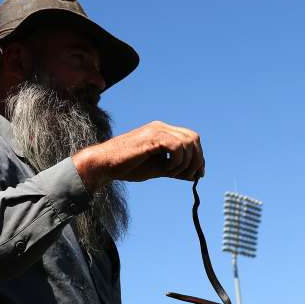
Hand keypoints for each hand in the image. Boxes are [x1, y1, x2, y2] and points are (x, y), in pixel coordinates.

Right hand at [72, 121, 204, 192]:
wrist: (105, 165)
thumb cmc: (128, 167)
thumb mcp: (158, 169)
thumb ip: (176, 169)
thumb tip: (195, 175)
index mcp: (163, 132)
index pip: (191, 139)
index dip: (198, 157)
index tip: (197, 175)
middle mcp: (161, 127)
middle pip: (194, 138)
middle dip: (196, 160)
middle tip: (188, 176)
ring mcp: (156, 130)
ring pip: (188, 142)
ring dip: (186, 162)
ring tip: (172, 173)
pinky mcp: (151, 138)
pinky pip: (176, 146)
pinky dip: (176, 161)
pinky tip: (166, 169)